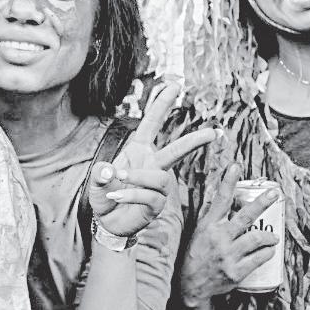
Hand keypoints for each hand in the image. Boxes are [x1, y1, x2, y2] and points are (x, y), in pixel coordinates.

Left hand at [89, 89, 216, 238]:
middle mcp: (151, 166)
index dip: (162, 105)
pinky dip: (131, 195)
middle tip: (212, 133)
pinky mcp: (156, 205)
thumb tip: (108, 171)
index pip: (152, 124)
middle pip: (175, 151)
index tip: (175, 85)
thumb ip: (100, 174)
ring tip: (119, 179)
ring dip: (139, 177)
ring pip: (160, 177)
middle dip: (193, 142)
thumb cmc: (105, 196)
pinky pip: (149, 197)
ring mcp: (156, 186)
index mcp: (139, 151)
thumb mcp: (96, 181)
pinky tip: (116, 196)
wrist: (108, 223)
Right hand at [180, 164, 279, 309]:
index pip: (220, 199)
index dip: (228, 181)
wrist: (191, 287)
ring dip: (270, 236)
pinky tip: (269, 251)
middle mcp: (219, 238)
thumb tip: (228, 199)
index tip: (236, 166)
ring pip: (258, 238)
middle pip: (246, 216)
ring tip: (274, 236)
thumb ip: (213, 218)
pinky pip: (260, 258)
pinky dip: (268, 253)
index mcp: (209, 226)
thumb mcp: (199, 233)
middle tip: (274, 194)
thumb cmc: (196, 256)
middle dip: (263, 202)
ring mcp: (228, 256)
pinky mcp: (237, 272)